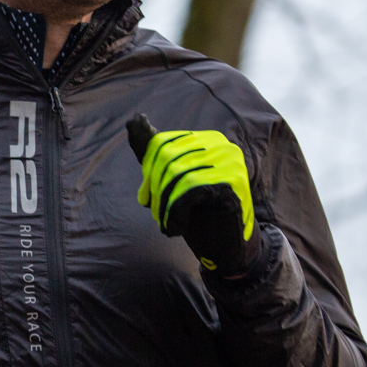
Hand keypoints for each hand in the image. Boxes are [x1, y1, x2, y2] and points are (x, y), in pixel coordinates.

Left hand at [128, 114, 259, 274]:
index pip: (162, 144)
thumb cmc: (197, 213)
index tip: (146, 199)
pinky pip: (190, 190)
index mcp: (207, 140)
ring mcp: (231, 163)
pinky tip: (174, 229)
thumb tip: (133, 119)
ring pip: (177, 175)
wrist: (226, 247)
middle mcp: (222, 146)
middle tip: (155, 213)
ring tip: (165, 223)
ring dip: (164, 205)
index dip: (148, 173)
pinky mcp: (234, 183)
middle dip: (154, 189)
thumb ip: (153, 153)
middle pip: (167, 158)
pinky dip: (174, 212)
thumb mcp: (170, 180)